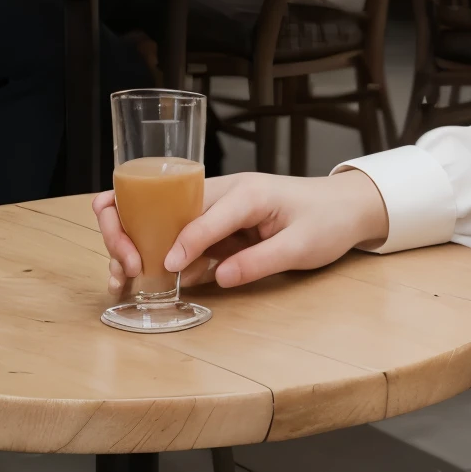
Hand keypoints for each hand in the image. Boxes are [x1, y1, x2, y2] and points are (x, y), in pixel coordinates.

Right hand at [95, 169, 390, 299]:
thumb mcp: (302, 246)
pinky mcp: (218, 221)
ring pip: (164, 219)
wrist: (348, 206)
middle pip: (166, 206)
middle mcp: (226, 192)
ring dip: (137, 242)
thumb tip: (217, 278)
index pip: (204, 215)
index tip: (167, 267)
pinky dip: (156, 251)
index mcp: (249, 193)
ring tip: (122, 275)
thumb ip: (260, 261)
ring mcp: (219, 206)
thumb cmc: (329, 221)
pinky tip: (140, 274)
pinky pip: (179, 233)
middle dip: (136, 232)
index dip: (182, 242)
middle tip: (128, 267)